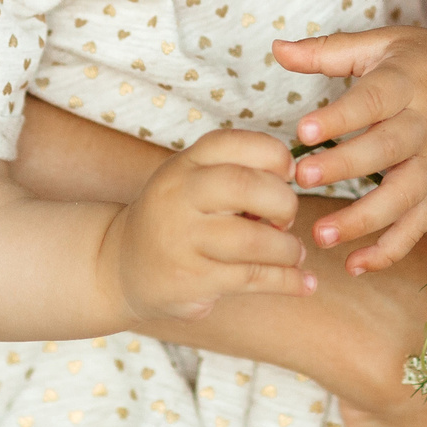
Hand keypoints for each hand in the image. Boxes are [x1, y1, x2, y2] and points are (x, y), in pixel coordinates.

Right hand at [99, 128, 314, 321]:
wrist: (121, 265)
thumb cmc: (175, 216)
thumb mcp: (191, 180)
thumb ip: (235, 172)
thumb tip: (295, 178)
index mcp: (184, 164)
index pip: (234, 143)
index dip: (274, 155)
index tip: (287, 176)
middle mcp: (179, 195)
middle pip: (245, 186)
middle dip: (283, 203)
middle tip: (286, 219)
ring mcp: (183, 239)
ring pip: (252, 240)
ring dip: (287, 249)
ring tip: (294, 253)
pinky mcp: (192, 279)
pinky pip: (252, 278)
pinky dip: (288, 280)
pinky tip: (304, 282)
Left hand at [274, 26, 426, 272]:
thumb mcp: (384, 44)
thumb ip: (328, 51)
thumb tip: (277, 49)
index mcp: (407, 82)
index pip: (373, 101)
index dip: (340, 117)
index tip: (303, 130)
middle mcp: (425, 124)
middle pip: (387, 149)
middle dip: (345, 167)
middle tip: (301, 178)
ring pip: (403, 196)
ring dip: (364, 219)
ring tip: (320, 235)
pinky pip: (418, 224)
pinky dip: (390, 249)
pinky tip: (354, 264)